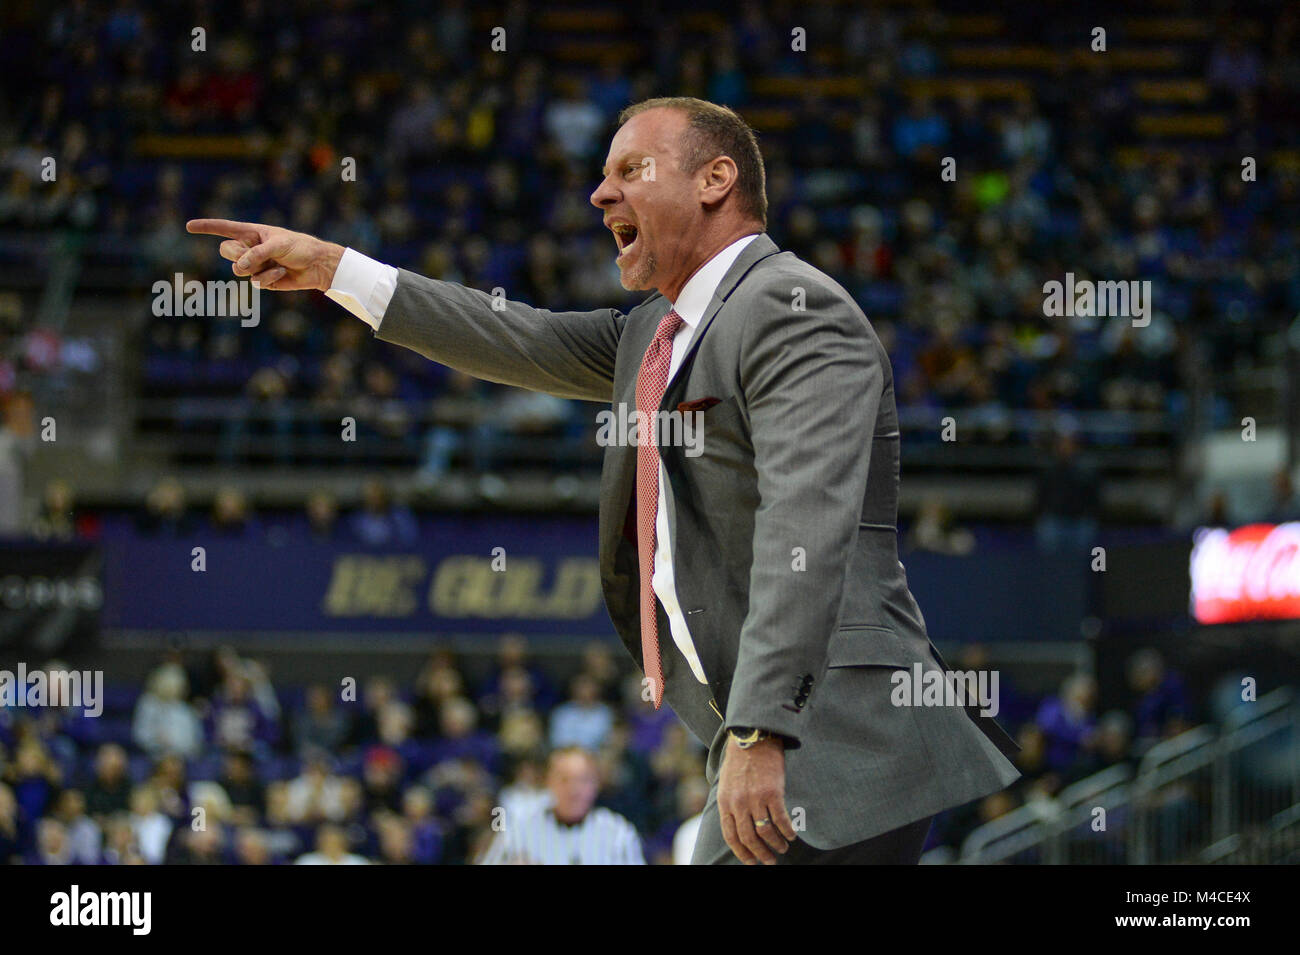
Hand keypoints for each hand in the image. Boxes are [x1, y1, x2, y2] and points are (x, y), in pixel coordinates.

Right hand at [185, 218, 344, 292]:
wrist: (317, 266)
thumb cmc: (300, 247)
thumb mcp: (279, 244)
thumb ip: (258, 253)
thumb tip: (240, 267)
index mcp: (252, 233)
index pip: (225, 228)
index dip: (206, 227)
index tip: (188, 226)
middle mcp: (250, 248)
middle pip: (226, 252)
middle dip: (238, 254)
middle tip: (257, 255)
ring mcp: (256, 265)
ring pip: (238, 269)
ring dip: (255, 267)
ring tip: (275, 264)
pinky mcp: (263, 280)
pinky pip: (255, 282)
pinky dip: (268, 278)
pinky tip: (282, 273)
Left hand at [717, 734, 796, 863]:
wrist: (752, 736)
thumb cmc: (740, 760)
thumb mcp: (726, 783)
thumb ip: (729, 804)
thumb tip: (735, 825)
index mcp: (725, 802)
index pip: (732, 836)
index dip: (742, 853)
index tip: (752, 862)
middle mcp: (738, 803)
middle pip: (749, 838)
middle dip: (761, 854)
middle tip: (770, 860)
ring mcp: (755, 798)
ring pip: (766, 831)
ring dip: (776, 844)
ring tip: (782, 848)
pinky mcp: (773, 792)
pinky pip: (781, 819)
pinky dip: (787, 831)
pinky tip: (791, 835)